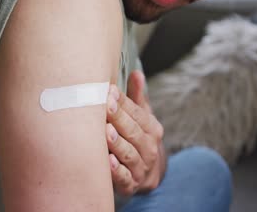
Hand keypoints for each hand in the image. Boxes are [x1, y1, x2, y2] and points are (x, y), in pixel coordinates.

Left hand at [106, 71, 166, 195]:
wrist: (148, 175)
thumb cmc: (138, 139)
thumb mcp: (142, 119)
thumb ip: (137, 98)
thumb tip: (136, 72)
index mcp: (151, 128)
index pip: (137, 113)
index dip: (122, 102)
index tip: (108, 90)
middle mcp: (149, 147)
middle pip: (133, 131)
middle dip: (118, 118)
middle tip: (104, 105)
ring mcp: (141, 167)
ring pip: (128, 153)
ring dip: (117, 143)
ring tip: (106, 132)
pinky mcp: (131, 184)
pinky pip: (124, 177)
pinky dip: (117, 171)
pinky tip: (107, 161)